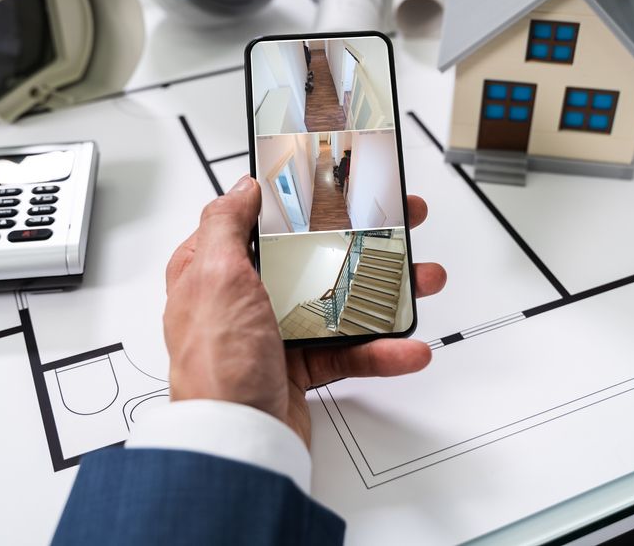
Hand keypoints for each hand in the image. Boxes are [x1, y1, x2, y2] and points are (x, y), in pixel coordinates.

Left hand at [163, 175, 445, 444]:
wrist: (235, 444)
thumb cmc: (214, 366)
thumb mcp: (212, 276)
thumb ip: (224, 225)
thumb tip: (242, 188)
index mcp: (213, 270)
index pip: (259, 221)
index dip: (298, 202)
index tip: (337, 189)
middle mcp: (242, 299)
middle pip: (309, 256)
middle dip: (360, 241)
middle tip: (398, 225)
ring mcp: (272, 333)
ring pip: (337, 301)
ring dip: (383, 294)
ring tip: (421, 281)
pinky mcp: (298, 367)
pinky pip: (347, 351)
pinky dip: (380, 350)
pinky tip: (406, 346)